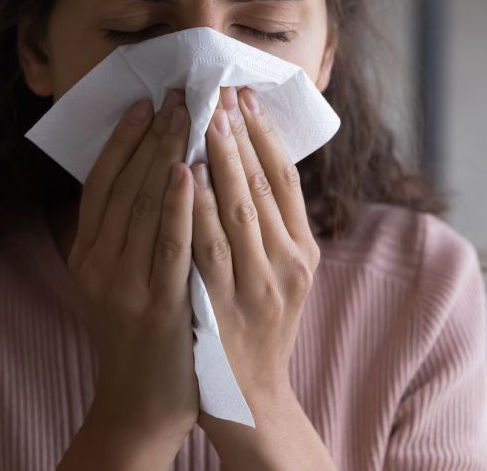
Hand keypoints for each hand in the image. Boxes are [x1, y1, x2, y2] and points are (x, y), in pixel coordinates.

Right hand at [66, 89, 198, 444]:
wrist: (142, 401)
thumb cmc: (140, 330)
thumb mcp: (118, 276)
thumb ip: (126, 230)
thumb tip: (154, 168)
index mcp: (86, 251)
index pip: (101, 181)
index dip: (123, 138)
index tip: (146, 101)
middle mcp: (97, 262)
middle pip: (124, 184)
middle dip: (154, 134)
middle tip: (178, 93)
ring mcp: (123, 284)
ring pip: (144, 205)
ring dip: (168, 155)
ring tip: (190, 115)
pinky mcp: (155, 304)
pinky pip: (168, 244)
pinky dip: (178, 204)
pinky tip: (191, 170)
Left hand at [190, 85, 320, 427]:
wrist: (244, 395)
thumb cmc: (259, 324)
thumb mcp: (282, 276)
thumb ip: (273, 225)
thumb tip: (254, 161)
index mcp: (303, 252)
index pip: (286, 179)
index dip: (266, 134)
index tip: (245, 96)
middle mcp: (286, 265)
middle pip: (261, 186)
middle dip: (238, 135)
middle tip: (218, 91)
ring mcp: (254, 286)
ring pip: (236, 210)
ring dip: (218, 160)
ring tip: (202, 117)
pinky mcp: (220, 305)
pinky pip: (205, 246)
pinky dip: (195, 206)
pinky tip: (183, 173)